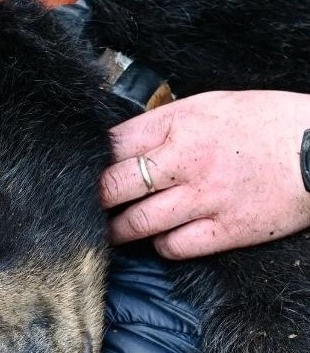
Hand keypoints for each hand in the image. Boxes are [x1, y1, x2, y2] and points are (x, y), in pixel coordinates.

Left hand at [101, 91, 309, 258]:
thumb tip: (120, 142)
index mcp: (180, 124)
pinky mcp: (229, 231)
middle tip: (85, 205)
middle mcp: (187, 162)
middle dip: (93, 198)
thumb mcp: (210, 105)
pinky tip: (161, 236)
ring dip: (117, 229)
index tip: (82, 171)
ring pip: (136, 223)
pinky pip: (174, 247)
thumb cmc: (268, 122)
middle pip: (112, 187)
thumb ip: (164, 124)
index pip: (112, 145)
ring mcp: (206, 199)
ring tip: (112, 229)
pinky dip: (161, 245)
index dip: (90, 161)